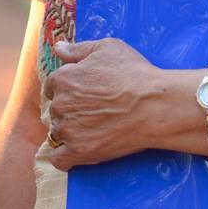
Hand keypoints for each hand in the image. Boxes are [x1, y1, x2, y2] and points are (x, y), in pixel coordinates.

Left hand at [42, 38, 167, 170]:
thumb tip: (57, 48)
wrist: (155, 106)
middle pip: (56, 110)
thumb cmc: (134, 74)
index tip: (82, 94)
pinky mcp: (80, 152)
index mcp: (63, 78)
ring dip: (70, 133)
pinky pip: (60, 160)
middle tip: (93, 112)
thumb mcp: (107, 48)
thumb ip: (77, 49)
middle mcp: (60, 104)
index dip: (67, 89)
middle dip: (70, 111)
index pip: (52, 86)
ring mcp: (69, 130)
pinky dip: (65, 157)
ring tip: (93, 130)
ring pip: (58, 133)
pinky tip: (77, 151)